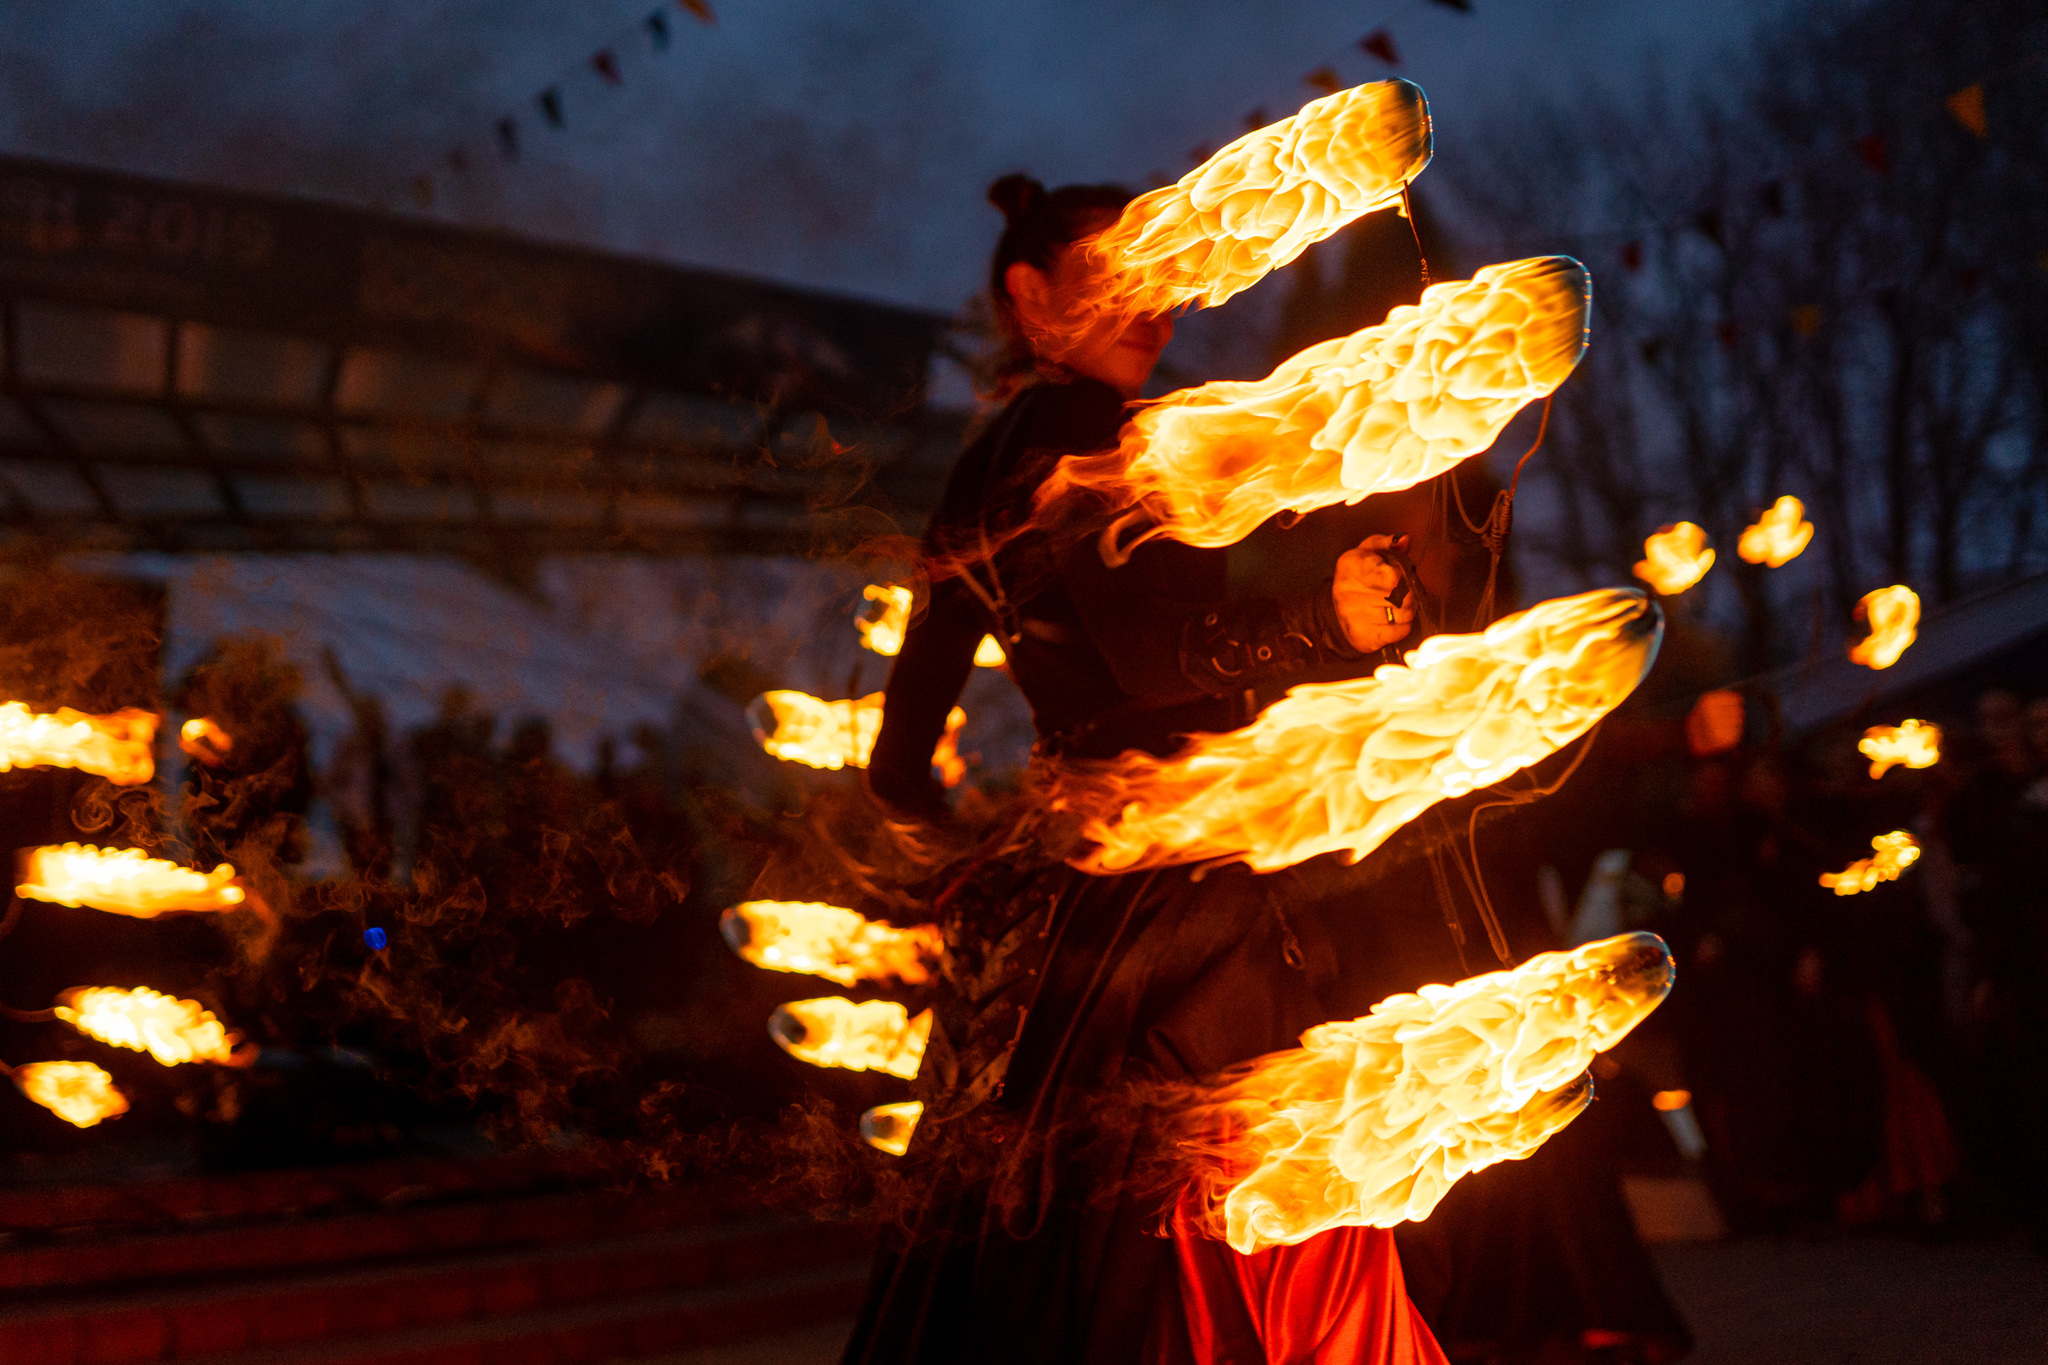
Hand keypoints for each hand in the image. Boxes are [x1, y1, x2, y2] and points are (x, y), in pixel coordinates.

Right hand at [1332, 535, 1414, 652]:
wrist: (1337, 608)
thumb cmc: (1360, 574)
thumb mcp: (1370, 551)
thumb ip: (1388, 543)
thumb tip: (1405, 540)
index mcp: (1351, 564)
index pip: (1388, 576)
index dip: (1399, 577)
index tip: (1398, 576)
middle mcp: (1347, 591)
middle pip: (1402, 595)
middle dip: (1408, 592)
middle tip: (1402, 590)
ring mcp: (1353, 616)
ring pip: (1404, 614)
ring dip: (1407, 609)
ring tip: (1397, 604)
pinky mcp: (1362, 636)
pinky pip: (1400, 632)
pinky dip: (1402, 626)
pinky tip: (1392, 619)